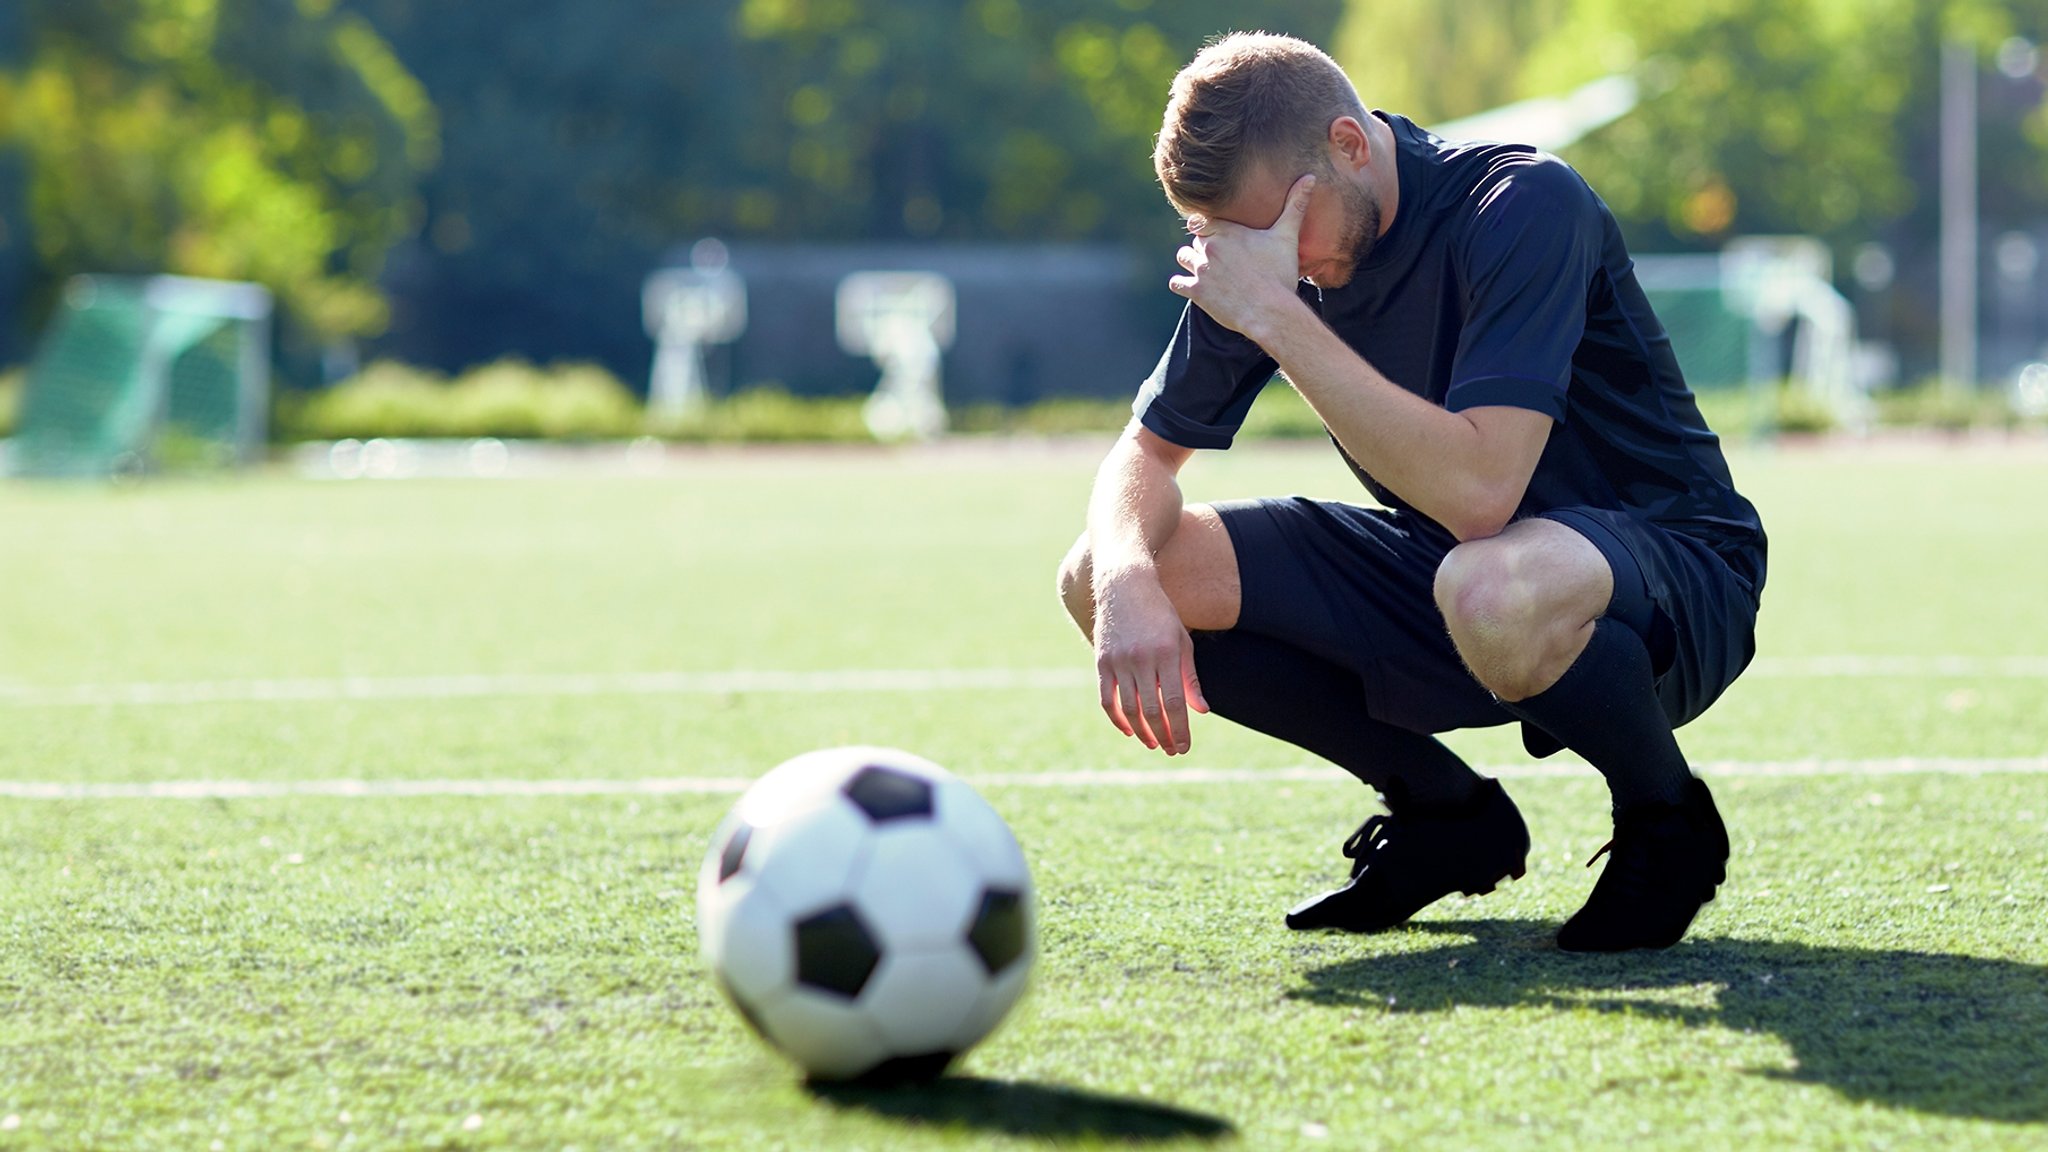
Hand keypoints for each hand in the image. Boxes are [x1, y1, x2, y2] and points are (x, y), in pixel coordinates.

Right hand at [1093, 575, 1208, 755]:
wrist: (1124, 586)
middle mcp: (1141, 658)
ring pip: (1129, 709)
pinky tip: (1129, 730)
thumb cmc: (1160, 614)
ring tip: (1154, 743)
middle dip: (1163, 735)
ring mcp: (1118, 660)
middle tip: (1172, 751)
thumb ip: (1190, 677)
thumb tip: (1201, 712)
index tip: (1184, 747)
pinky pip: (1107, 699)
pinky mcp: (1101, 661)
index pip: (1174, 702)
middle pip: (1151, 710)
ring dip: (1142, 732)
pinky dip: (1117, 719)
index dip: (1180, 729)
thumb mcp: (1182, 641)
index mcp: (1166, 652)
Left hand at [1168, 172, 1314, 338]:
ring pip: (1184, 256)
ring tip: (1207, 269)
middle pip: (1196, 238)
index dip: (1209, 226)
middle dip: (1206, 245)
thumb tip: (1310, 177)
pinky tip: (1195, 286)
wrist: (1270, 311)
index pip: (1203, 219)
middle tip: (1221, 255)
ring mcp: (1200, 269)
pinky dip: (1183, 284)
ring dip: (1192, 261)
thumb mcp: (1287, 236)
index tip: (1217, 233)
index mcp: (1227, 230)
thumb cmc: (1280, 273)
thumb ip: (1295, 205)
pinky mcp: (1196, 291)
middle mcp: (1209, 247)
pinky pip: (1176, 283)